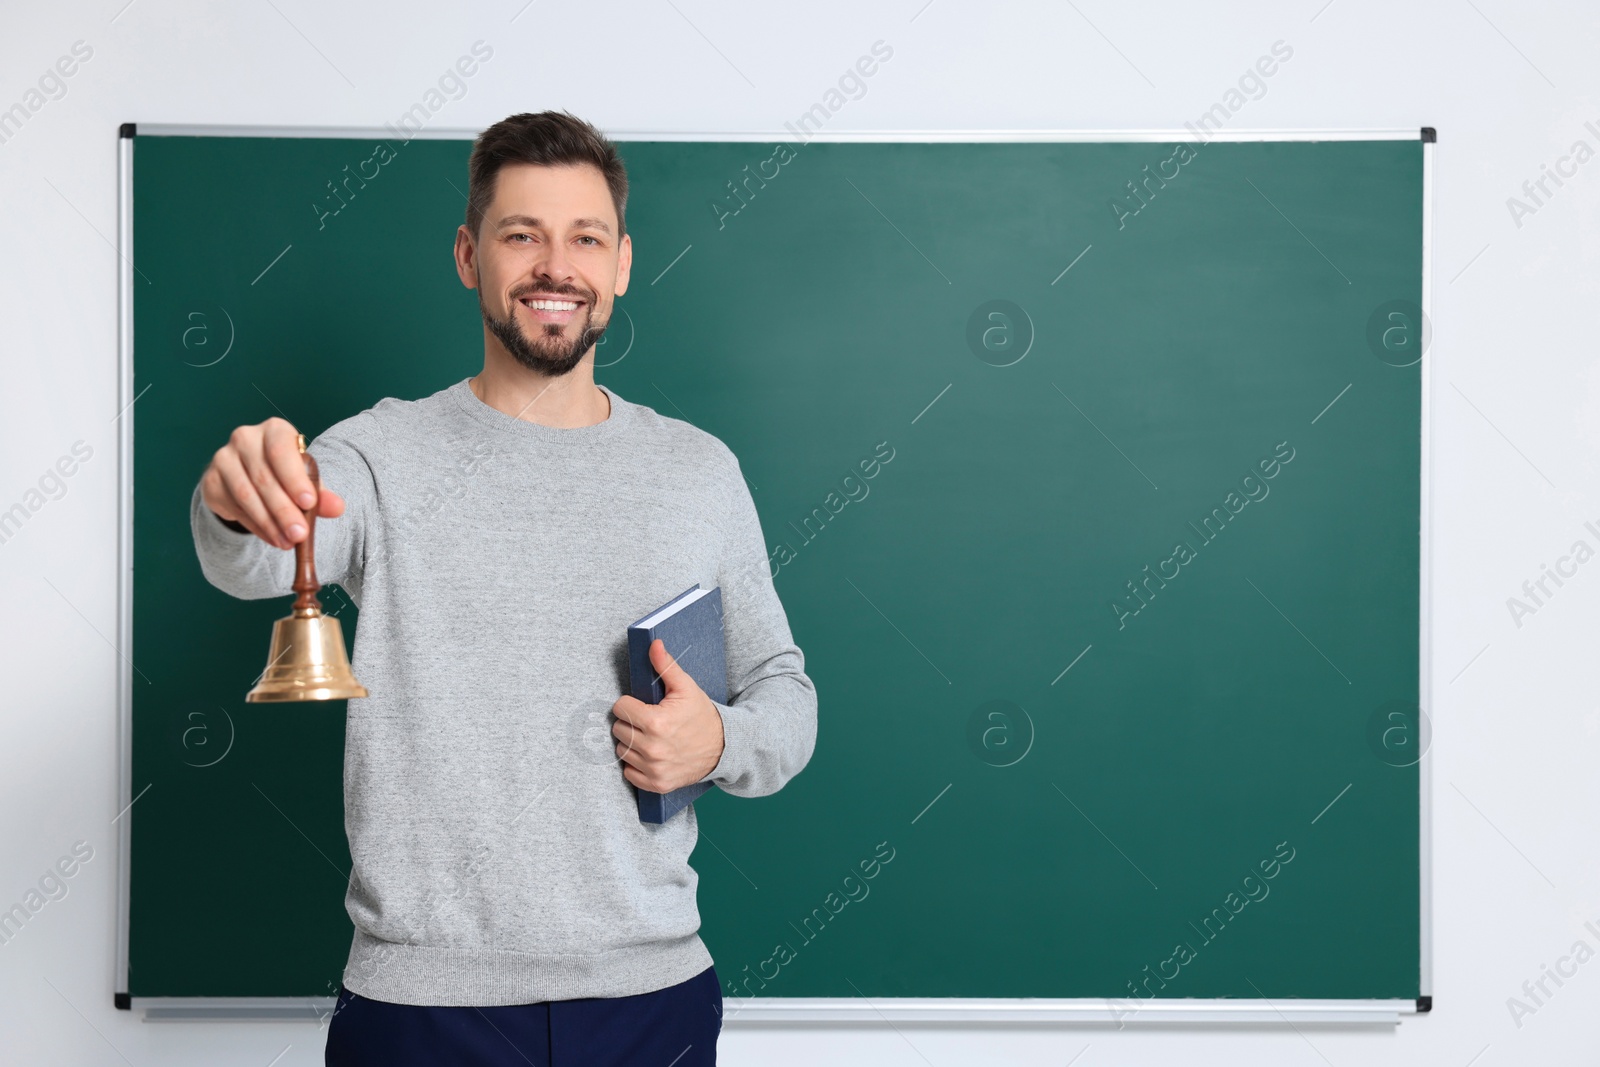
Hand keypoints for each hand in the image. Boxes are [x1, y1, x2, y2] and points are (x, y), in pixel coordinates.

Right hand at [201, 417, 344, 548]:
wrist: (249, 474)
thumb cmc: (285, 472)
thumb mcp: (306, 479)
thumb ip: (322, 493)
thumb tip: (337, 507)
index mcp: (274, 430)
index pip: (281, 450)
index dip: (294, 478)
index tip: (309, 503)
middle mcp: (245, 438)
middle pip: (264, 478)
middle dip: (284, 510)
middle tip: (300, 534)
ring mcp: (224, 459)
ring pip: (246, 495)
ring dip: (269, 523)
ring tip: (288, 542)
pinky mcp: (212, 480)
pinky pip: (234, 507)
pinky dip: (256, 526)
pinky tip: (273, 538)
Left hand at [611, 639, 725, 792]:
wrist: (724, 747)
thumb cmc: (702, 715)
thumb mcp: (686, 688)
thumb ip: (666, 666)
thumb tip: (653, 644)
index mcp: (656, 722)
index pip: (619, 708)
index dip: (630, 704)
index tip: (643, 706)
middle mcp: (652, 748)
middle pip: (618, 729)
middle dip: (630, 722)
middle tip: (648, 721)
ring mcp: (654, 769)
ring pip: (622, 750)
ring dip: (632, 743)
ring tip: (651, 737)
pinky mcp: (656, 784)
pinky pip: (629, 773)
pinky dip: (636, 764)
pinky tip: (651, 755)